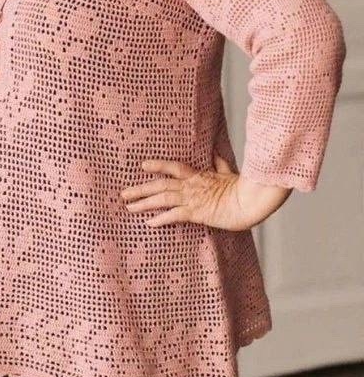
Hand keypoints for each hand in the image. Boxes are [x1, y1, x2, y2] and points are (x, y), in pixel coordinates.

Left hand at [120, 153, 282, 231]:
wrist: (252, 201)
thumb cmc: (243, 190)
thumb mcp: (229, 174)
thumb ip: (220, 164)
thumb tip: (216, 154)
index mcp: (199, 176)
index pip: (174, 167)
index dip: (158, 165)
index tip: (143, 166)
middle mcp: (192, 186)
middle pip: (160, 184)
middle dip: (140, 189)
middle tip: (123, 194)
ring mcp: (193, 199)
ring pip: (163, 198)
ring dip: (144, 202)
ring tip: (129, 207)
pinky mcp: (198, 213)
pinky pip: (174, 215)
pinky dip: (161, 219)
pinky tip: (149, 222)